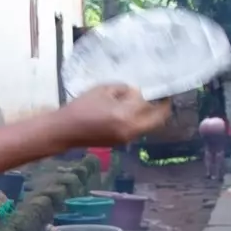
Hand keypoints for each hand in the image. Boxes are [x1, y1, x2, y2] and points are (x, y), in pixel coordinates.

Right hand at [55, 84, 171, 147]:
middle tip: (161, 97)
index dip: (161, 96)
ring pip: (148, 126)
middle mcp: (131, 130)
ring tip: (146, 102)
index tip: (164, 88)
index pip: (152, 105)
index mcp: (127, 115)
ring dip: (151, 115)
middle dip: (162, 108)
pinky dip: (140, 120)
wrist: (65, 131)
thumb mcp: (104, 90)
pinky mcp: (121, 142)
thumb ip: (124, 91)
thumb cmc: (81, 107)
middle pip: (158, 120)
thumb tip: (138, 93)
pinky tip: (131, 111)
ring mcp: (127, 138)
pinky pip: (138, 130)